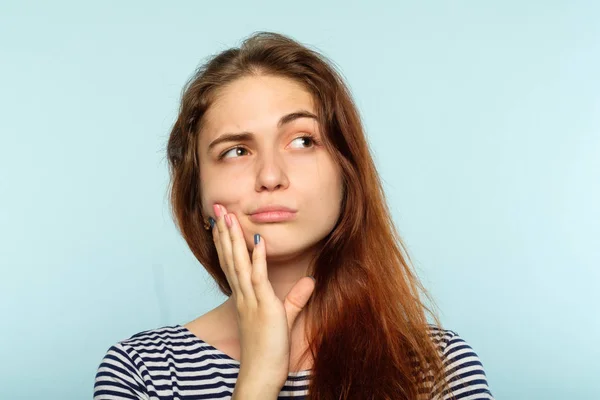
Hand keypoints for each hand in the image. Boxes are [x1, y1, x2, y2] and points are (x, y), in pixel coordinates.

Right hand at [210, 203, 315, 387]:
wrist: (261, 375)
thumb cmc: (268, 352)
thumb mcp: (284, 320)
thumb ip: (295, 299)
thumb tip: (309, 282)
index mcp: (244, 298)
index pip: (232, 263)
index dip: (226, 241)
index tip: (221, 222)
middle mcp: (243, 295)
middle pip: (230, 257)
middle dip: (224, 232)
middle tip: (217, 208)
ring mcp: (250, 300)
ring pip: (238, 263)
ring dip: (233, 238)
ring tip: (227, 215)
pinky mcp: (263, 307)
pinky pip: (258, 278)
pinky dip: (257, 258)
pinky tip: (256, 240)